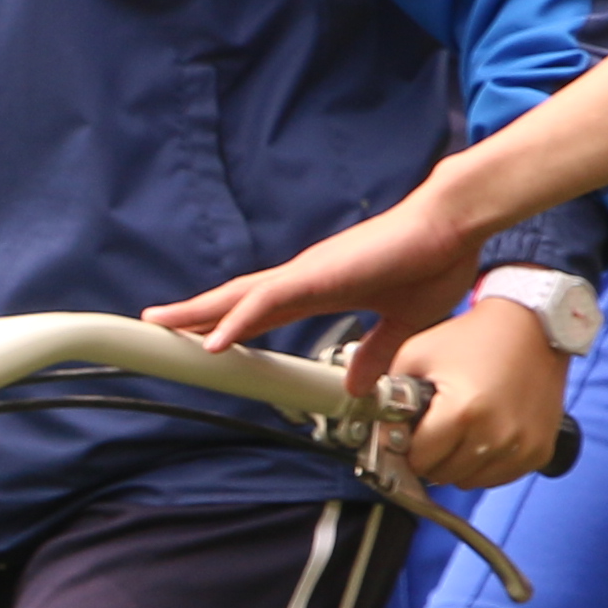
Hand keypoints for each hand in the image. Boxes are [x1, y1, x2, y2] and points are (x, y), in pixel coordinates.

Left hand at [143, 191, 479, 372]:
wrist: (453, 226)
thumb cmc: (431, 263)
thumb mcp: (401, 324)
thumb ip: (375, 350)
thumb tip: (357, 381)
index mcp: (320, 289)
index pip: (261, 312)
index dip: (230, 326)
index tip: (201, 340)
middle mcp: (304, 278)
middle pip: (237, 301)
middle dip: (195, 315)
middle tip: (154, 325)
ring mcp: (308, 272)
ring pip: (241, 297)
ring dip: (200, 314)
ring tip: (161, 325)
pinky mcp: (319, 273)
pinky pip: (268, 300)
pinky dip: (238, 319)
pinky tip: (213, 338)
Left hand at [394, 297, 566, 489]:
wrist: (531, 326)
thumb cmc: (475, 337)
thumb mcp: (416, 353)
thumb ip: (388, 394)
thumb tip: (377, 429)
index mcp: (462, 412)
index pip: (419, 461)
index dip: (408, 447)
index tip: (410, 434)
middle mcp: (496, 435)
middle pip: (443, 475)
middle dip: (432, 456)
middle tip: (435, 428)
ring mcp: (521, 447)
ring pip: (470, 482)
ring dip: (458, 463)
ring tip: (461, 429)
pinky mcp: (539, 452)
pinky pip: (498, 477)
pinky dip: (486, 464)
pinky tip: (484, 434)